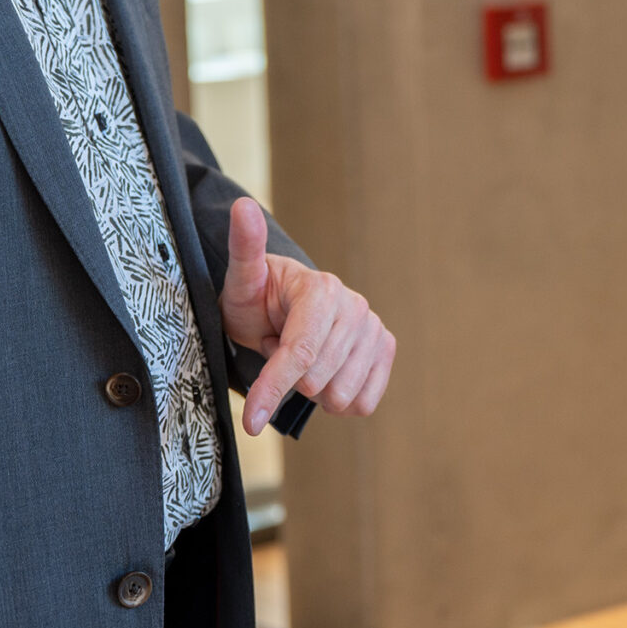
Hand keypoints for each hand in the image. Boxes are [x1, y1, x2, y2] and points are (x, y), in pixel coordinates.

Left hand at [219, 196, 397, 432]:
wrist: (280, 307)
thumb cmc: (255, 298)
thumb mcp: (241, 280)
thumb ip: (243, 248)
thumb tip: (242, 206)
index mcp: (322, 289)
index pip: (299, 354)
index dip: (272, 389)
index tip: (250, 421)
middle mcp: (355, 306)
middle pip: (319, 381)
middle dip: (290, 381)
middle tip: (277, 351)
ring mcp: (374, 328)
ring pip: (342, 397)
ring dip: (313, 391)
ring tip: (300, 359)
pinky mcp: (385, 350)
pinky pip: (364, 403)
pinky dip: (338, 400)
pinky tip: (323, 373)